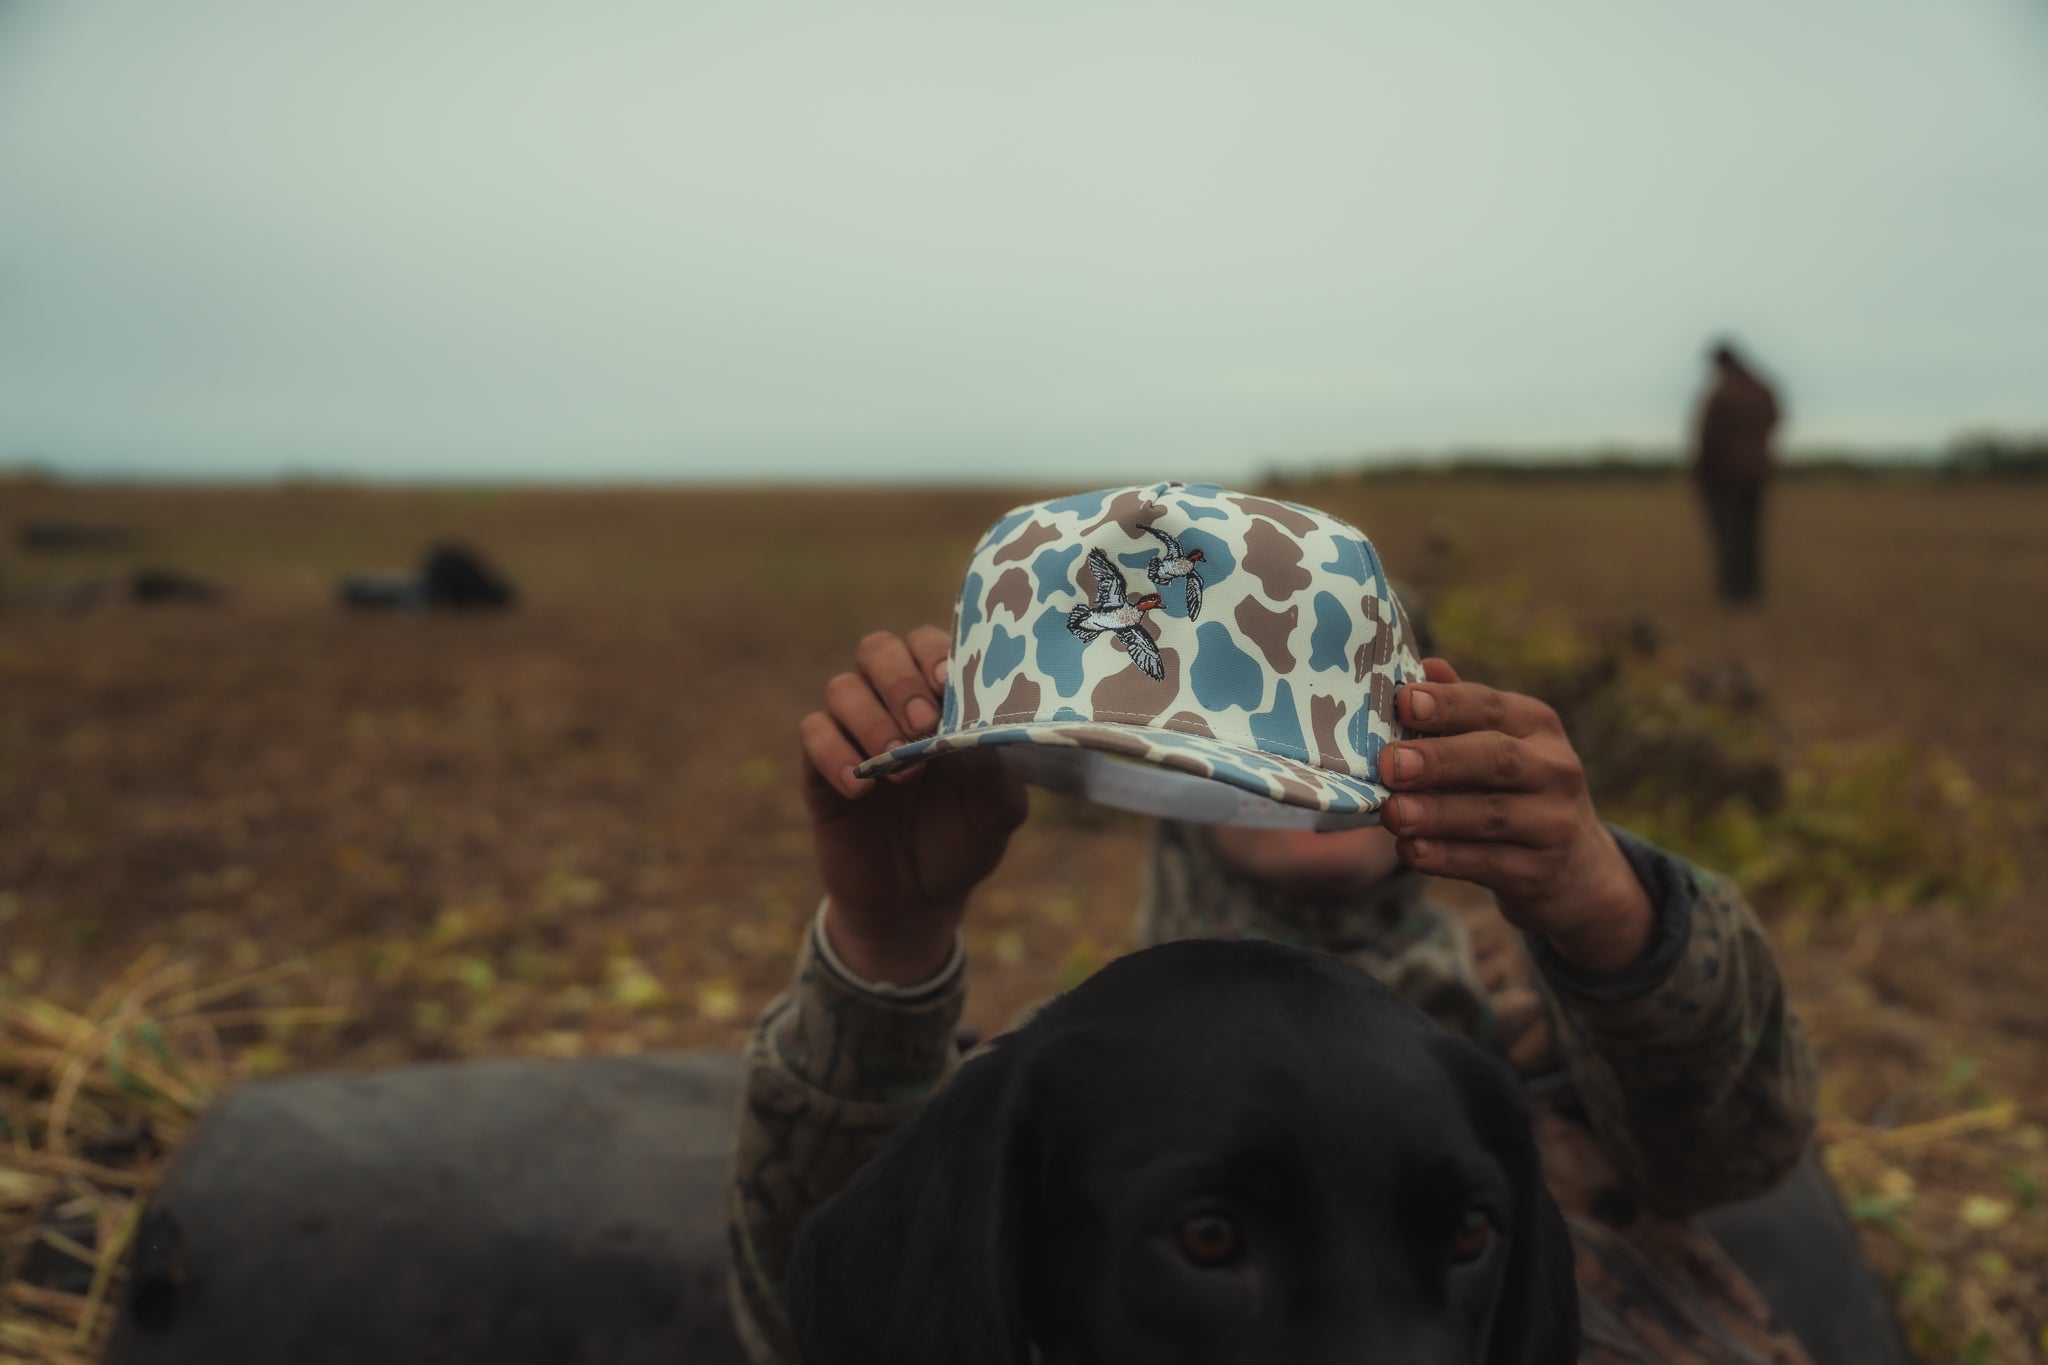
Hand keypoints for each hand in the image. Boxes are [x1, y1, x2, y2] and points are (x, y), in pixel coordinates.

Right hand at [800, 628, 1028, 985]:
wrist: (917, 903)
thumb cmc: (963, 842)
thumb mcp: (997, 812)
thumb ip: (994, 768)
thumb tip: (976, 729)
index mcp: (942, 701)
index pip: (930, 646)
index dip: (935, 652)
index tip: (947, 682)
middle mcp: (893, 705)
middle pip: (878, 650)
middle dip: (900, 681)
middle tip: (923, 725)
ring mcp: (854, 733)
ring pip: (842, 687)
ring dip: (870, 719)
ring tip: (900, 768)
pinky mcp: (819, 769)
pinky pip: (812, 733)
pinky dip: (834, 754)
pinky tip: (862, 791)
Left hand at [1378, 658, 1653, 975]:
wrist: (1577, 868)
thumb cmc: (1515, 789)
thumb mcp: (1500, 743)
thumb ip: (1460, 709)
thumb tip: (1424, 665)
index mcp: (1536, 725)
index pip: (1489, 706)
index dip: (1447, 704)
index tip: (1404, 702)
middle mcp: (1553, 769)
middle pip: (1496, 759)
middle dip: (1440, 760)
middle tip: (1390, 764)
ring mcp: (1553, 823)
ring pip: (1491, 814)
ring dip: (1437, 814)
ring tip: (1392, 812)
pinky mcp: (1540, 872)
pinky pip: (1488, 863)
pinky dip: (1446, 857)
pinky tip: (1410, 850)